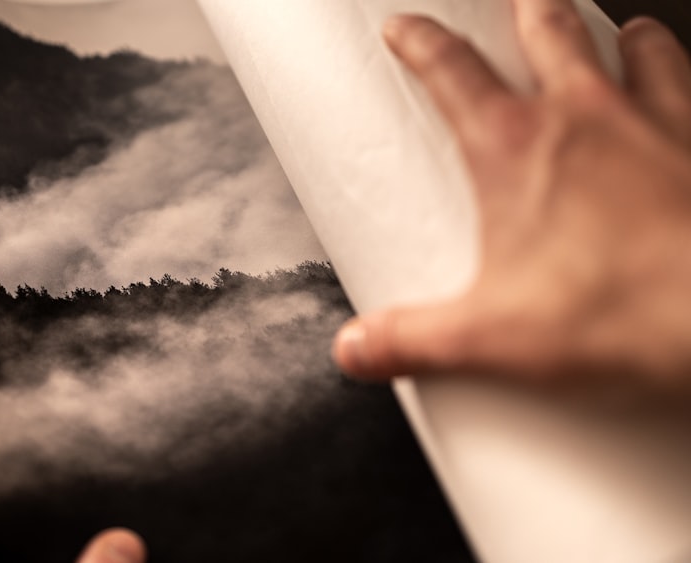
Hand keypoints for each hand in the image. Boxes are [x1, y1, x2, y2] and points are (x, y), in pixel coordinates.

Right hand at [333, 0, 690, 385]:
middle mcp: (585, 114)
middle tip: (513, 9)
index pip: (450, 68)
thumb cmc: (625, 313)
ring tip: (609, 39)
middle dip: (524, 11)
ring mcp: (656, 117)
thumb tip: (357, 346)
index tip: (403, 29)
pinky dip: (678, 74)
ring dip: (615, 35)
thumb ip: (412, 340)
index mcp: (514, 148)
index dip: (418, 40)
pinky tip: (677, 89)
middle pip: (546, 28)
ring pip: (632, 43)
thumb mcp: (492, 337)